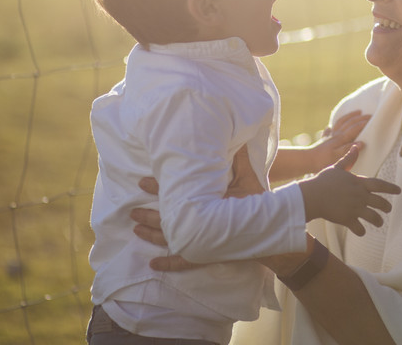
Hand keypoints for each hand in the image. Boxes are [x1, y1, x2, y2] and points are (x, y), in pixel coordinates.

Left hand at [131, 145, 262, 270]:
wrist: (270, 229)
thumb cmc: (258, 201)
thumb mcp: (248, 176)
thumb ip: (239, 157)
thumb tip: (236, 136)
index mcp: (205, 201)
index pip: (175, 192)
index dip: (157, 186)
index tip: (142, 181)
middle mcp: (199, 222)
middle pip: (166, 218)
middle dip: (147, 214)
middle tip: (132, 211)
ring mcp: (200, 242)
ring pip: (168, 239)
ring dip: (150, 235)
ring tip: (135, 229)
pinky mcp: (205, 256)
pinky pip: (182, 262)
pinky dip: (167, 264)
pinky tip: (152, 265)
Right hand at [298, 144, 400, 236]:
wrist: (312, 195)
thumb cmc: (323, 180)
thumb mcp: (337, 168)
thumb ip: (348, 159)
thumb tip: (356, 146)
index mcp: (359, 183)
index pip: (380, 185)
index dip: (391, 188)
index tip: (399, 191)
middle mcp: (360, 196)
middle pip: (381, 203)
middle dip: (387, 207)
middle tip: (388, 209)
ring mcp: (355, 209)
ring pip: (374, 218)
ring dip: (378, 221)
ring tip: (379, 223)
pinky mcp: (347, 220)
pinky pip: (359, 229)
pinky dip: (361, 231)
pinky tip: (361, 231)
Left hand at [310, 111, 371, 171]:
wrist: (306, 160)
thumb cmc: (322, 161)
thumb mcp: (338, 157)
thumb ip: (349, 149)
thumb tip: (362, 142)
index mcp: (341, 138)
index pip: (355, 128)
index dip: (364, 123)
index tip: (373, 119)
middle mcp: (336, 134)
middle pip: (350, 123)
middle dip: (360, 118)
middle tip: (370, 115)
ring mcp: (329, 136)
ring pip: (341, 122)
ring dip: (350, 116)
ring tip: (357, 112)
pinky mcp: (324, 140)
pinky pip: (329, 130)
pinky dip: (332, 126)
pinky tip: (331, 126)